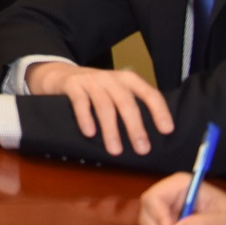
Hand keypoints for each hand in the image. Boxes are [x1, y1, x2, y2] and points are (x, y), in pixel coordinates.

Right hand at [24, 62, 175, 155]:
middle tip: (142, 149)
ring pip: (104, 105)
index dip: (159, 111)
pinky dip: (86, 118)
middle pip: (126, 102)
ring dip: (111, 129)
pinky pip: (80, 102)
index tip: (167, 130)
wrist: (58, 74)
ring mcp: (90, 80)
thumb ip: (130, 105)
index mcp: (127, 80)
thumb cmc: (94, 90)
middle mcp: (110, 78)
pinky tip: (90, 134)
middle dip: (135, 127)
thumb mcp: (115, 92)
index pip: (149, 93)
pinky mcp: (72, 85)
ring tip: (115, 150)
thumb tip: (150, 137)